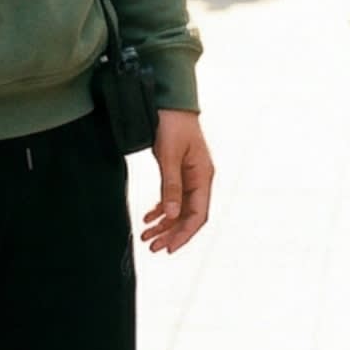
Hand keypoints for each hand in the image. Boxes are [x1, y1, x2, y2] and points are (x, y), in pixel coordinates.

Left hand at [142, 109, 213, 253]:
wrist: (169, 100)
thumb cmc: (172, 123)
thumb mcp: (168, 155)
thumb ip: (170, 186)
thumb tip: (171, 215)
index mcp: (203, 176)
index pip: (198, 215)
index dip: (184, 234)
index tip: (168, 249)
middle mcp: (199, 179)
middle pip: (188, 215)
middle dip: (171, 233)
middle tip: (151, 247)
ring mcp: (190, 175)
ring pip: (179, 209)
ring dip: (164, 224)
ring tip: (146, 236)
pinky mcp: (179, 171)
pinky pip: (172, 197)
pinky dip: (161, 210)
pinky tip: (149, 218)